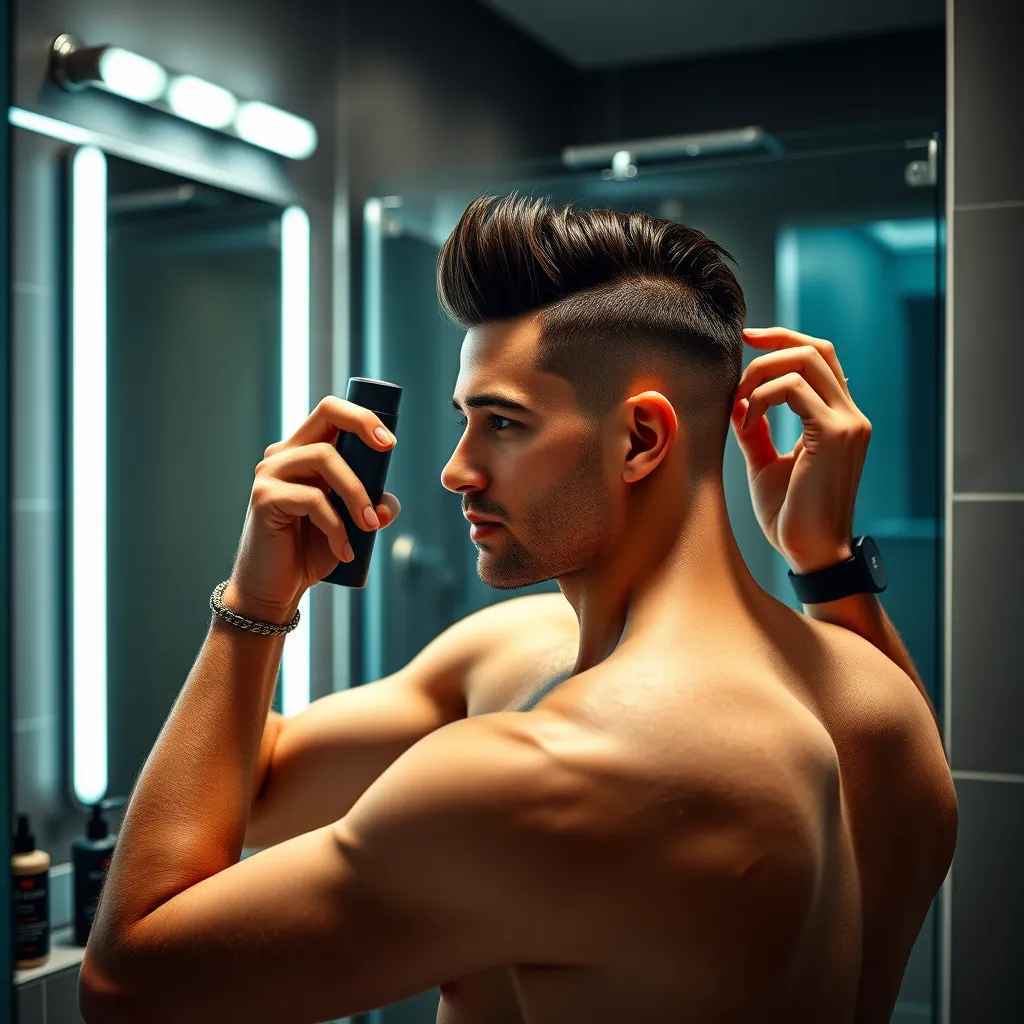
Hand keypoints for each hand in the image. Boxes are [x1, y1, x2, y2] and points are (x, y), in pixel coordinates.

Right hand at [227, 395, 401, 619]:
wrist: (277, 588)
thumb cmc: (312, 551)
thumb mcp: (352, 526)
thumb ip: (373, 508)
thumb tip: (388, 505)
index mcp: (304, 452)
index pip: (332, 412)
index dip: (363, 417)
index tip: (389, 442)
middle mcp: (284, 454)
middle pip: (326, 412)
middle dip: (363, 426)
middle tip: (388, 451)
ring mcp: (270, 473)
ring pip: (324, 458)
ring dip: (356, 493)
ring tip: (368, 527)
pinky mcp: (264, 497)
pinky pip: (312, 498)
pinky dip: (336, 525)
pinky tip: (344, 550)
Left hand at [729, 327, 870, 574]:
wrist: (810, 553)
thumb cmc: (789, 515)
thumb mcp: (765, 463)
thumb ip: (755, 431)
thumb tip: (735, 403)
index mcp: (840, 419)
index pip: (820, 358)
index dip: (784, 339)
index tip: (748, 338)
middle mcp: (851, 415)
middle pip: (816, 348)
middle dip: (772, 343)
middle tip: (737, 352)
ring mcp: (848, 423)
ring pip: (805, 360)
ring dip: (761, 372)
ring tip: (738, 402)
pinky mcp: (834, 434)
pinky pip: (793, 389)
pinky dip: (762, 397)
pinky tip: (747, 420)